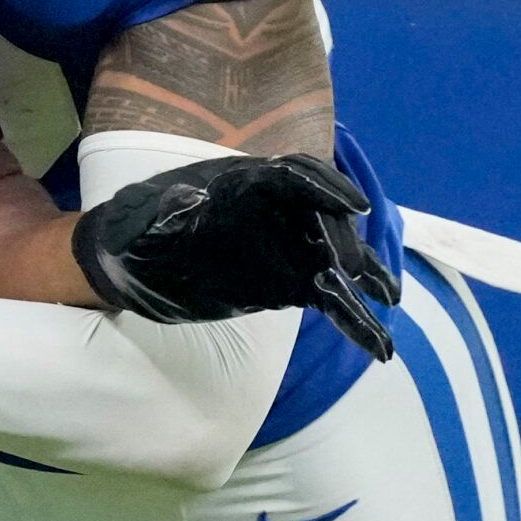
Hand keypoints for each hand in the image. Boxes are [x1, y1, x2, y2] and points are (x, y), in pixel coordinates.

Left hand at [72, 153, 400, 360]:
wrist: (133, 267)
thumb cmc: (135, 234)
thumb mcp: (144, 222)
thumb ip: (167, 211)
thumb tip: (187, 198)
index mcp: (241, 184)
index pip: (292, 175)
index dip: (325, 186)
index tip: (354, 205)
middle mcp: (272, 212)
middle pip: (322, 216)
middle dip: (342, 239)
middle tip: (347, 272)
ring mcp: (284, 248)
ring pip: (337, 256)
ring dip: (365, 276)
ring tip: (388, 299)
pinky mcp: (289, 283)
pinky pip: (331, 297)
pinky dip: (355, 318)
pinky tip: (380, 346)